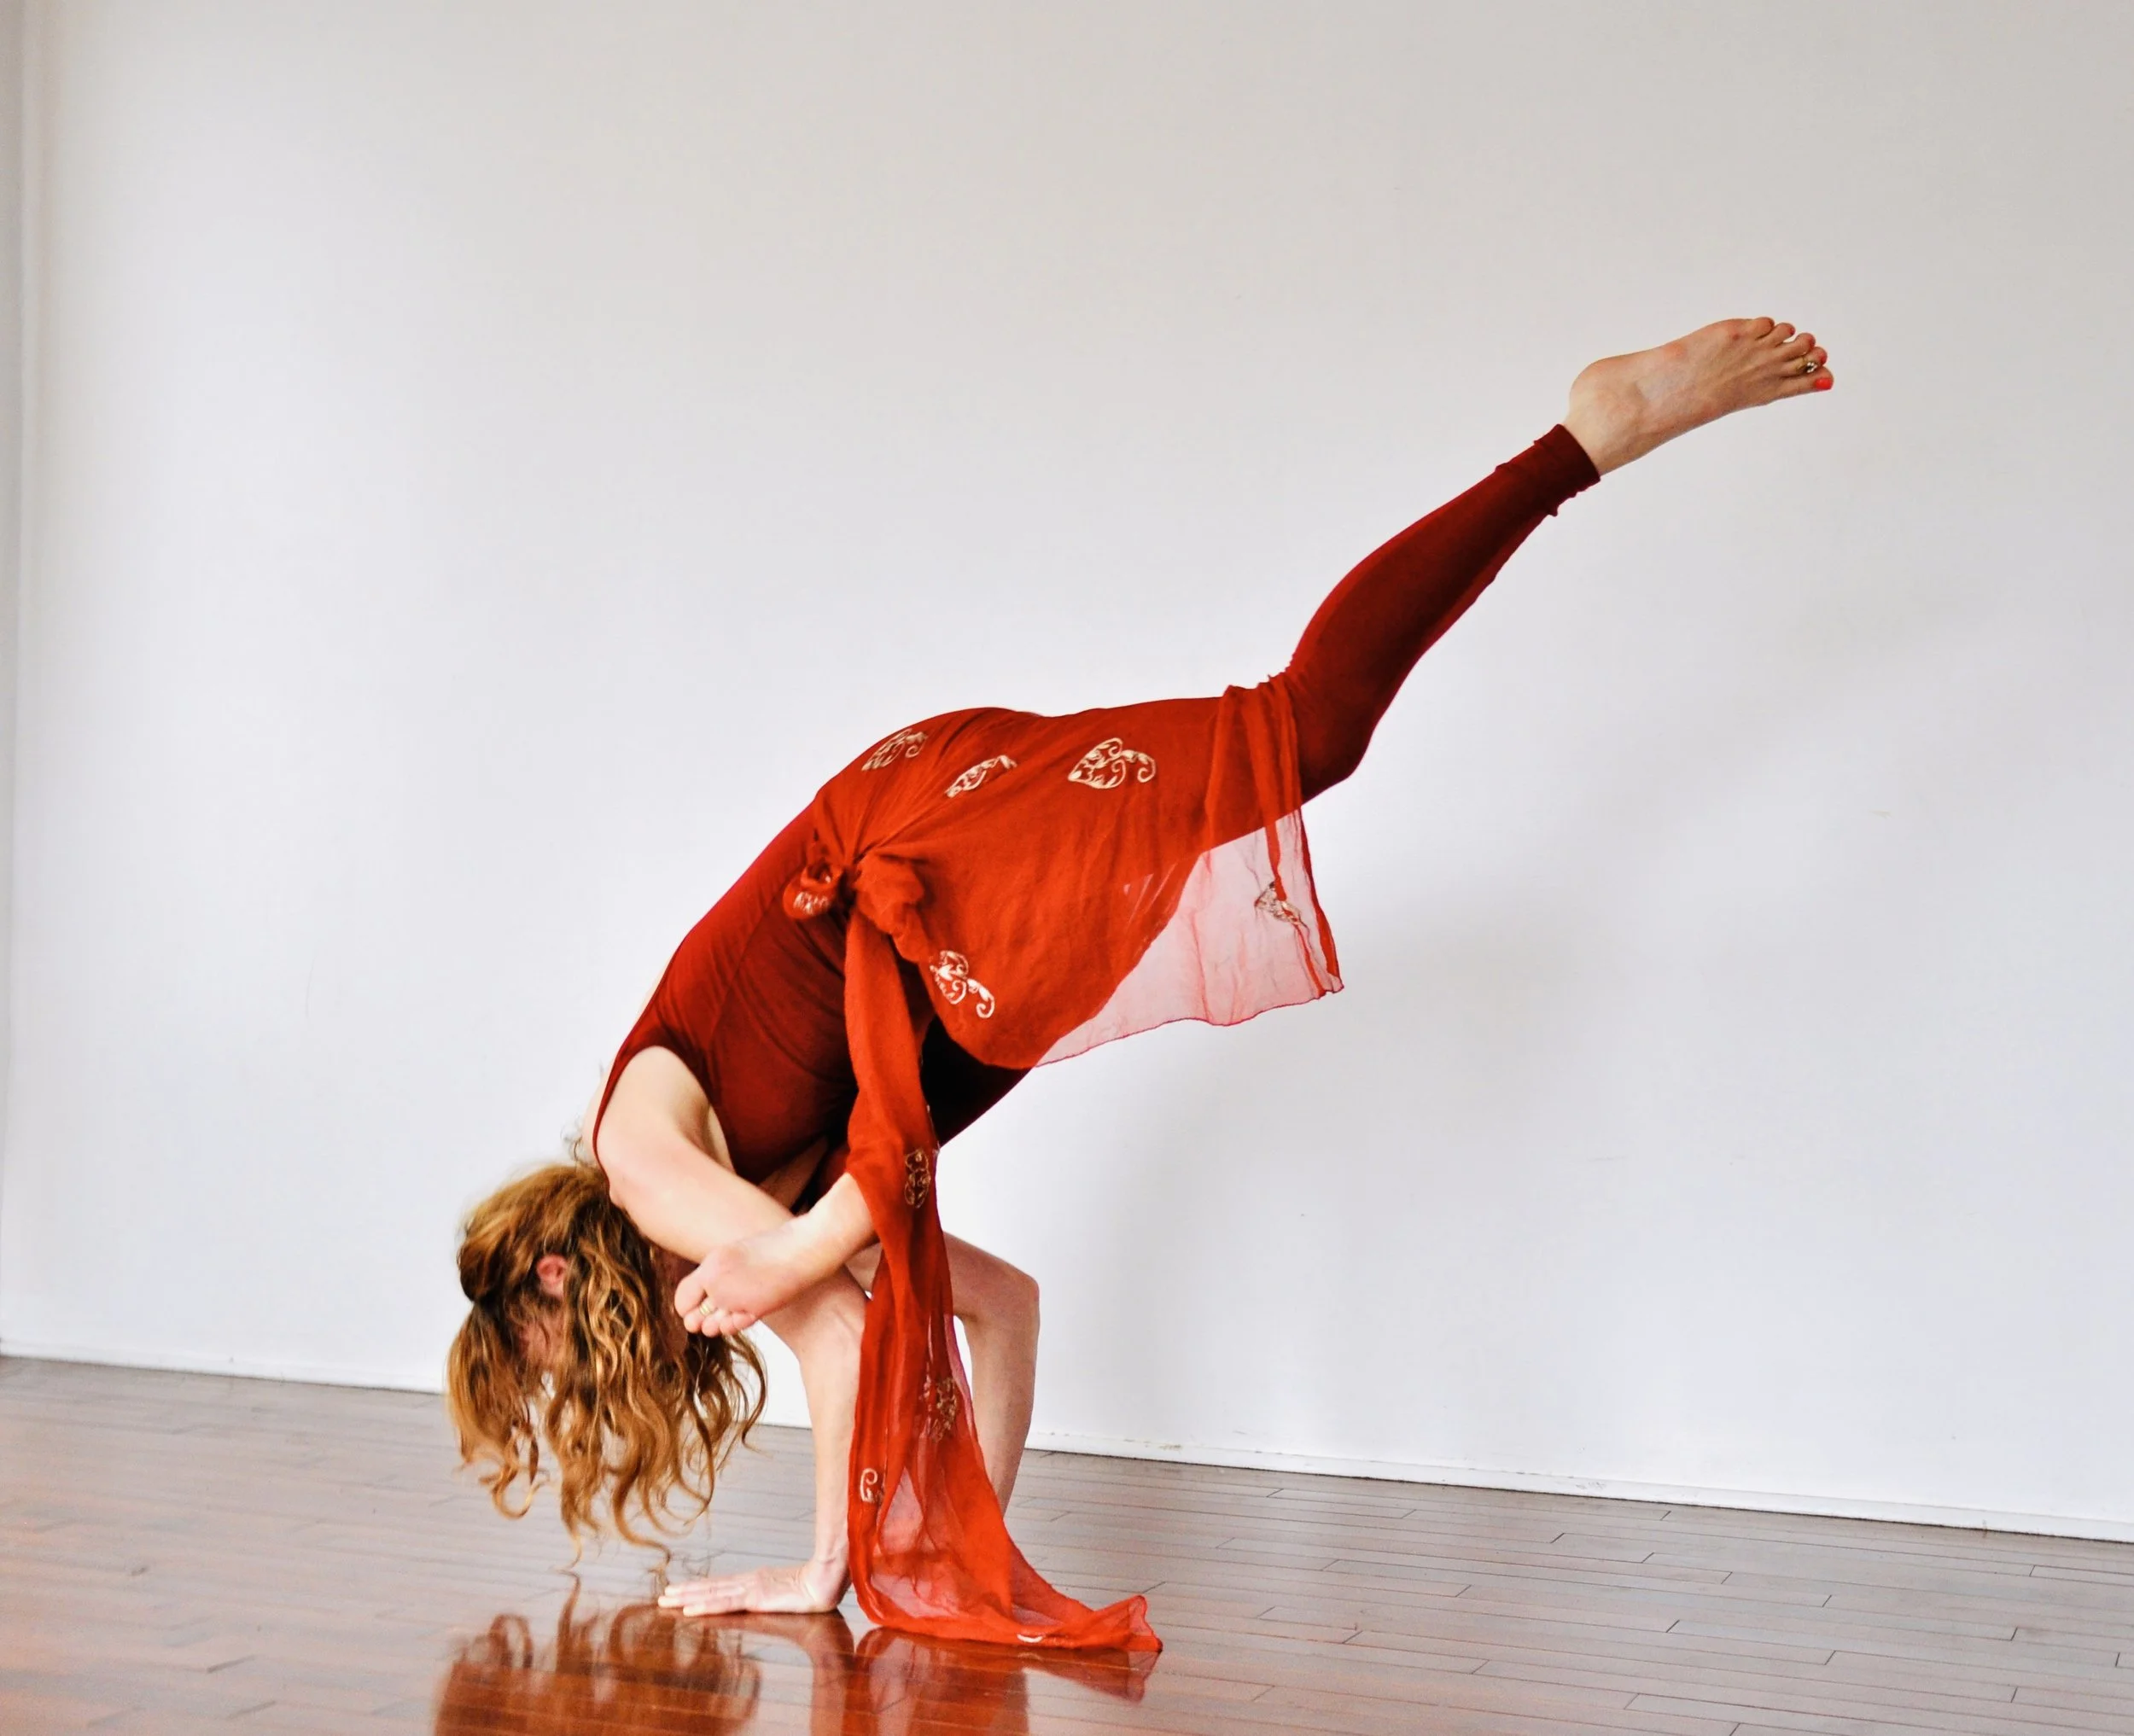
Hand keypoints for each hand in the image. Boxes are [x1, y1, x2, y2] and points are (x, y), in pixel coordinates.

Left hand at [659, 1555, 849, 1615]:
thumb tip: (781, 1595)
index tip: (681, 1590)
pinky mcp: (755, 1598)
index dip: (700, 1587)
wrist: (828, 1578)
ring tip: (666, 1600)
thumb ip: (783, 1594)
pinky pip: (724, 1604)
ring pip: (711, 1593)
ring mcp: (750, 1588)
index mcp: (756, 1580)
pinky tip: (688, 1609)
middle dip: (685, 1591)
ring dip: (687, 1597)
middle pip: (711, 1587)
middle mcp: (748, 1581)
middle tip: (663, 1595)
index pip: (722, 1585)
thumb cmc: (817, 1585)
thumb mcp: (793, 1592)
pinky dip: (704, 1605)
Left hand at [674, 1232, 798, 1336]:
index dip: (689, 1307)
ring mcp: (731, 1294)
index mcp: (712, 1262)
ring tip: (739, 1312)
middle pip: (692, 1316)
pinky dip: (739, 1324)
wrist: (807, 1246)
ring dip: (722, 1325)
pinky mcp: (750, 1307)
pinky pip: (733, 1327)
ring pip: (711, 1326)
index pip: (683, 1294)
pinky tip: (753, 1311)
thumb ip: (722, 1276)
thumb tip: (707, 1305)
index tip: (702, 1308)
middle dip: (703, 1321)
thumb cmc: (781, 1249)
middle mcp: (715, 1279)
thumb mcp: (741, 1255)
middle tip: (721, 1315)